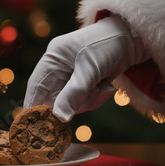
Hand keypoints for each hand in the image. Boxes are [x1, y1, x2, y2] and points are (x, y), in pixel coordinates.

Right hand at [23, 15, 149, 121]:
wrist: (132, 39)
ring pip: (70, 103)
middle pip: (55, 99)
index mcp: (52, 58)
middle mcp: (57, 68)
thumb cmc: (107, 46)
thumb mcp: (90, 69)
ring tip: (104, 87)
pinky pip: (82, 101)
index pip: (36, 86)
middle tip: (95, 94)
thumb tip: (59, 118)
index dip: (33, 106)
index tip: (34, 126)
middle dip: (75, 103)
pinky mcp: (82, 83)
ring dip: (89, 100)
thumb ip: (74, 94)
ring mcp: (69, 77)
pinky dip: (95, 97)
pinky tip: (106, 87)